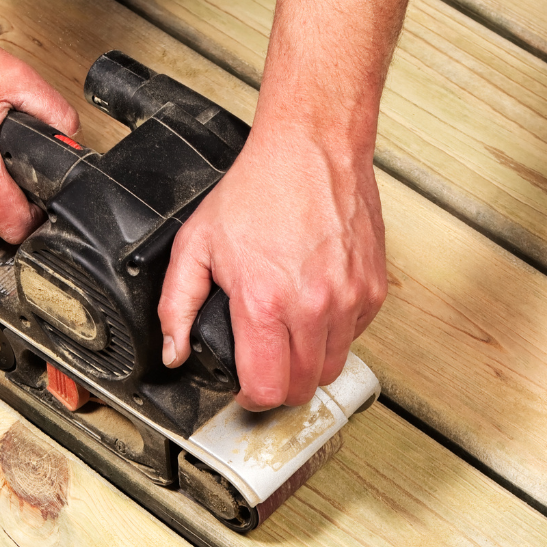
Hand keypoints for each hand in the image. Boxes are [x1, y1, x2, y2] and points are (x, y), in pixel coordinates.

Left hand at [158, 122, 387, 409]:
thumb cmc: (260, 189)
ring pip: (333, 367)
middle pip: (304, 388)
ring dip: (310, 364)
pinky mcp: (372, 289)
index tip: (246, 389)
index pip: (268, 388)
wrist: (312, 148)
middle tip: (266, 367)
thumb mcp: (197, 244)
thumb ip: (176, 305)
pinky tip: (315, 310)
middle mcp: (313, 306)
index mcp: (265, 302)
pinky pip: (356, 336)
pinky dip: (336, 334)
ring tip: (290, 338)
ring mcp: (349, 299)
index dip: (252, 398)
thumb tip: (174, 350)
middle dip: (281, 387)